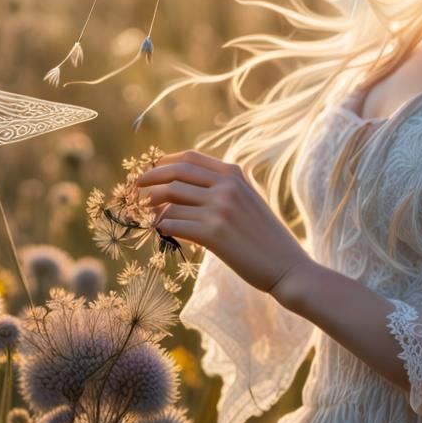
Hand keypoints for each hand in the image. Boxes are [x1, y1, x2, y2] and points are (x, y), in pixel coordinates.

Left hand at [134, 149, 311, 297]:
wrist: (286, 265)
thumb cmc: (265, 236)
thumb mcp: (249, 199)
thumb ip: (224, 186)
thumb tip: (185, 185)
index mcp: (235, 174)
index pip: (191, 158)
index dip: (165, 162)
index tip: (151, 170)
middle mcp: (226, 186)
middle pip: (175, 174)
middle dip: (149, 179)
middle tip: (135, 188)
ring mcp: (220, 209)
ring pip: (170, 199)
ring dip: (152, 206)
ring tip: (146, 214)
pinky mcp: (213, 234)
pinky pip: (173, 224)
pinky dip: (161, 227)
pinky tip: (160, 232)